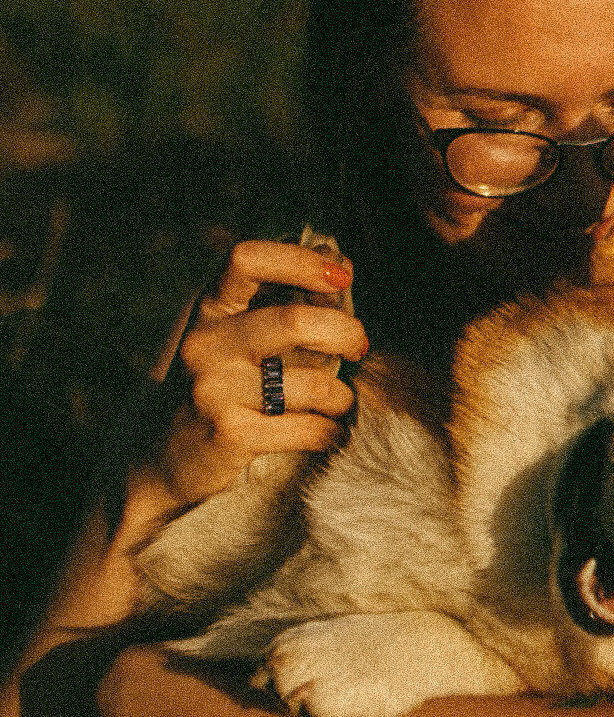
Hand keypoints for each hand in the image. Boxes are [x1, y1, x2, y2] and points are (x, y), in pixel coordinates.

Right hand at [153, 240, 369, 509]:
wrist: (152, 458)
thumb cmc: (212, 387)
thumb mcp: (226, 335)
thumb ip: (273, 299)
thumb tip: (340, 260)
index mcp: (208, 310)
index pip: (246, 259)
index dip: (300, 260)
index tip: (341, 278)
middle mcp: (205, 343)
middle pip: (294, 321)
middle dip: (345, 332)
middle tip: (359, 347)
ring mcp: (213, 390)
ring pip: (313, 385)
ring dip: (342, 396)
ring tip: (340, 403)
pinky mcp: (230, 436)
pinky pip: (307, 429)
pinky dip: (331, 432)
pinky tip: (329, 433)